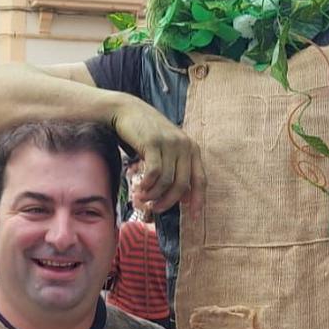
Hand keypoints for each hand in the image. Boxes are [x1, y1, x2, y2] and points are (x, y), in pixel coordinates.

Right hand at [114, 97, 203, 213]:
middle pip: (182, 184)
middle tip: (156, 210)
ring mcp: (170, 143)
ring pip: (166, 181)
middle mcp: (184, 145)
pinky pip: (154, 172)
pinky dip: (147, 185)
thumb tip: (183, 197)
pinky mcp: (154, 143)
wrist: (127, 111)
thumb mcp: (166, 150)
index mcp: (191, 149)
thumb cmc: (145, 134)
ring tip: (143, 199)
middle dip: (169, 202)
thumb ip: (176, 169)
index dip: (198, 200)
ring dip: (154, 195)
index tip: (193, 217)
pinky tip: (140, 189)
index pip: (201, 180)